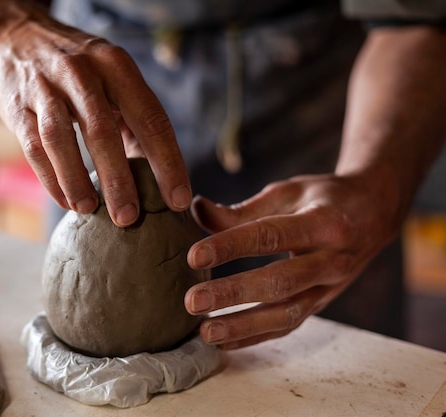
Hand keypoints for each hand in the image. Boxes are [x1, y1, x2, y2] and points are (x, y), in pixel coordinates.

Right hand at [0, 10, 190, 225]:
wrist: (19, 37)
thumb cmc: (80, 69)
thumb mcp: (113, 78)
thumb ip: (134, 120)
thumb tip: (158, 173)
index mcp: (117, 67)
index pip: (151, 118)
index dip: (167, 162)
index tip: (178, 200)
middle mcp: (82, 72)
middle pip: (103, 132)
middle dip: (118, 180)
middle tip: (129, 218)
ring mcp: (45, 87)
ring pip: (60, 139)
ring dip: (77, 179)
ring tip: (90, 210)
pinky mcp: (17, 105)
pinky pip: (33, 147)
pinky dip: (50, 177)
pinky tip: (65, 200)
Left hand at [184, 173, 400, 348]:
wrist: (374, 215)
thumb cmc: (324, 199)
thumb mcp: (289, 192)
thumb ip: (243, 209)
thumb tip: (196, 212)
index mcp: (323, 222)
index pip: (270, 235)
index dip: (231, 246)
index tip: (194, 256)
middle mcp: (331, 260)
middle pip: (279, 282)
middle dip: (233, 294)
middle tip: (192, 301)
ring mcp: (330, 288)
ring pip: (286, 314)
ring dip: (243, 326)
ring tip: (205, 331)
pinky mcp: (322, 304)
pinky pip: (288, 326)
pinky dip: (255, 336)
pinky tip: (224, 341)